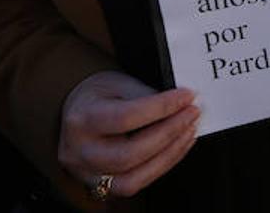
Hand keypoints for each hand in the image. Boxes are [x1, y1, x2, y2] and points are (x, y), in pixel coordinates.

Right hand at [58, 71, 198, 199]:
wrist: (77, 113)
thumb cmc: (97, 96)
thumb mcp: (117, 83)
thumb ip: (145, 94)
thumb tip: (180, 103)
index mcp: (82, 120)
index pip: (125, 117)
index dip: (162, 107)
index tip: (186, 96)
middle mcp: (81, 152)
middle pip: (130, 153)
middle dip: (170, 132)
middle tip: (192, 113)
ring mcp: (89, 174)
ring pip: (134, 178)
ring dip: (170, 154)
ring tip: (190, 130)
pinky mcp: (102, 186)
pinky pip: (135, 184)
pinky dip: (162, 166)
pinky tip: (178, 146)